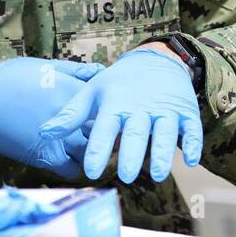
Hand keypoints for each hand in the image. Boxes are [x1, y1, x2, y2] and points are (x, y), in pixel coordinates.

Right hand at [0, 57, 102, 178]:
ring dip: (89, 152)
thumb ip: (76, 70)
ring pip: (90, 151)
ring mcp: (61, 137)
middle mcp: (73, 115)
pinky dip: (73, 167)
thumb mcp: (46, 66)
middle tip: (98, 134)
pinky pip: (71, 169)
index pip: (107, 105)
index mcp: (75, 91)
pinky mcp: (45, 157)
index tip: (104, 114)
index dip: (107, 111)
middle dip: (102, 132)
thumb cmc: (10, 77)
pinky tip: (67, 161)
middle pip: (103, 130)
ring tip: (84, 150)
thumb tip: (100, 69)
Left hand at [39, 48, 202, 184]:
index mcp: (116, 103)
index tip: (92, 171)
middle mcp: (141, 107)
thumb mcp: (94, 92)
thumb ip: (72, 115)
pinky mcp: (186, 112)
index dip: (98, 149)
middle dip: (131, 153)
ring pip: (165, 132)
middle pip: (137, 132)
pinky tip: (190, 161)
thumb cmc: (120, 83)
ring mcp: (166, 110)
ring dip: (162, 152)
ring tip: (157, 174)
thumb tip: (43, 133)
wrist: (157, 61)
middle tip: (124, 175)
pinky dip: (192, 144)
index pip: (105, 128)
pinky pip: (192, 129)